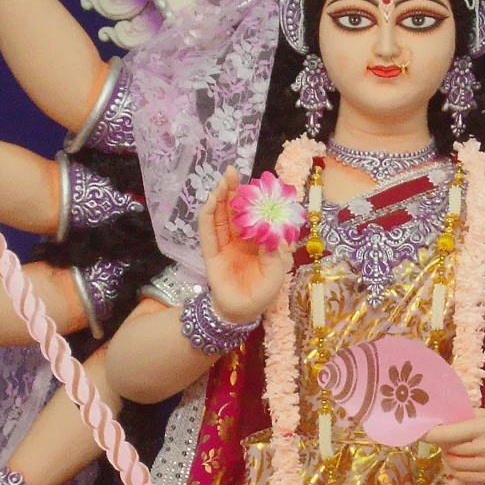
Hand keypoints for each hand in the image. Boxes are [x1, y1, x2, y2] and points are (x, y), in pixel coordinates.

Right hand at [198, 168, 291, 324]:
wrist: (243, 312)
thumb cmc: (263, 292)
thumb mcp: (277, 269)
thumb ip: (275, 247)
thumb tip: (271, 224)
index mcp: (258, 240)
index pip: (255, 214)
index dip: (253, 198)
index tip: (255, 181)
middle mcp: (240, 239)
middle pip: (235, 210)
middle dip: (234, 191)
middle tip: (232, 171)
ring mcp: (224, 245)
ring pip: (221, 217)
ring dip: (220, 198)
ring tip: (222, 181)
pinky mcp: (211, 253)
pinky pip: (208, 232)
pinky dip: (208, 216)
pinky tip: (211, 201)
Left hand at [429, 410, 484, 483]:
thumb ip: (467, 418)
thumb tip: (443, 421)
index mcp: (482, 428)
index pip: (448, 433)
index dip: (430, 434)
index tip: (419, 432)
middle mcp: (483, 448)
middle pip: (449, 449)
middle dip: (443, 445)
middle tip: (446, 439)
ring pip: (453, 465)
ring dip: (448, 457)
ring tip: (454, 451)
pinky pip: (463, 476)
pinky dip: (456, 469)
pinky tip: (461, 462)